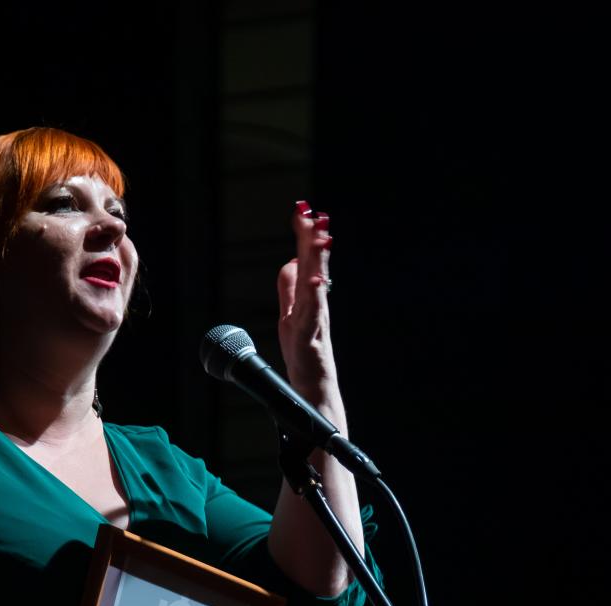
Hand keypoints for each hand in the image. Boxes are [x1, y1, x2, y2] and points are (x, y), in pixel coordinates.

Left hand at [276, 201, 335, 389]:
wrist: (314, 393)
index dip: (305, 235)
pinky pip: (315, 315)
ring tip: (321, 237)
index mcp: (310, 299)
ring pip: (317, 286)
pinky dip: (316, 297)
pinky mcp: (312, 340)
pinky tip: (316, 280)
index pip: (308, 260)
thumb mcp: (290, 317)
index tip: (303, 208)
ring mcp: (316, 322)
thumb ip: (289, 290)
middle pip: (315, 267)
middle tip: (316, 213)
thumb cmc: (305, 358)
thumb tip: (290, 262)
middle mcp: (316, 307)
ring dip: (319, 261)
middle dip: (314, 239)